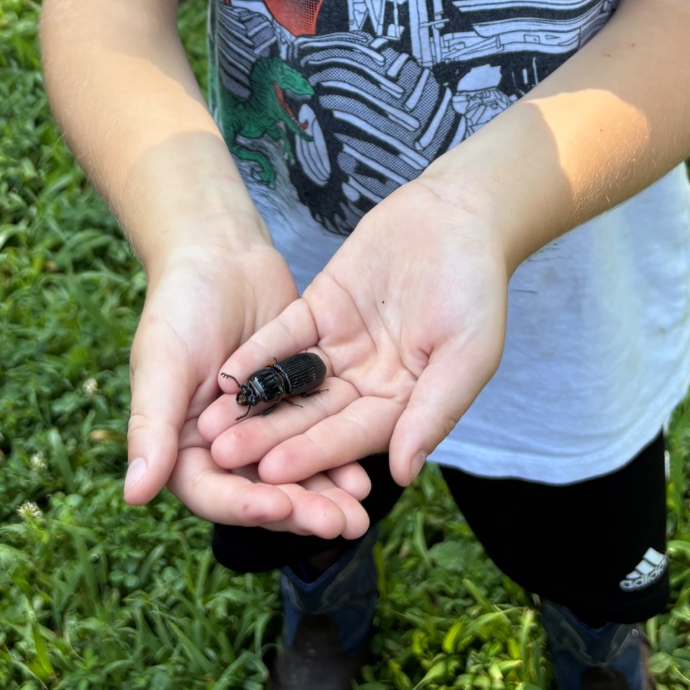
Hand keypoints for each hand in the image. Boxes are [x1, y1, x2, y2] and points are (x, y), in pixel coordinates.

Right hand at [124, 236, 372, 537]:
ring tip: (358, 514)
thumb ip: (152, 429)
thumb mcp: (162, 363)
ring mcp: (261, 428)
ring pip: (294, 471)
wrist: (219, 252)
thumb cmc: (179, 304)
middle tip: (339, 524)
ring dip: (325, 494)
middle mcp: (223, 448)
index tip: (279, 507)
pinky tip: (366, 470)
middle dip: (299, 509)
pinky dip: (338, 454)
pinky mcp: (293, 403)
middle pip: (261, 493)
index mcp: (183, 448)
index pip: (214, 493)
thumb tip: (133, 495)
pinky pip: (317, 435)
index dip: (246, 506)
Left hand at [197, 172, 509, 493]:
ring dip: (257, 403)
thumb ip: (434, 412)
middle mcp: (368, 383)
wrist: (460, 215)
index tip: (274, 474)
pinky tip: (228, 373)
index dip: (315, 453)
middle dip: (271, 437)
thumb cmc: (477, 287)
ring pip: (293, 383)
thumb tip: (404, 473)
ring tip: (213, 426)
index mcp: (405, 403)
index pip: (354, 436)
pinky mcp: (321, 310)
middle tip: (224, 456)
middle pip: (315, 416)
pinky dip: (258, 355)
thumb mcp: (468, 354)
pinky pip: (285, 338)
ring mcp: (341, 347)